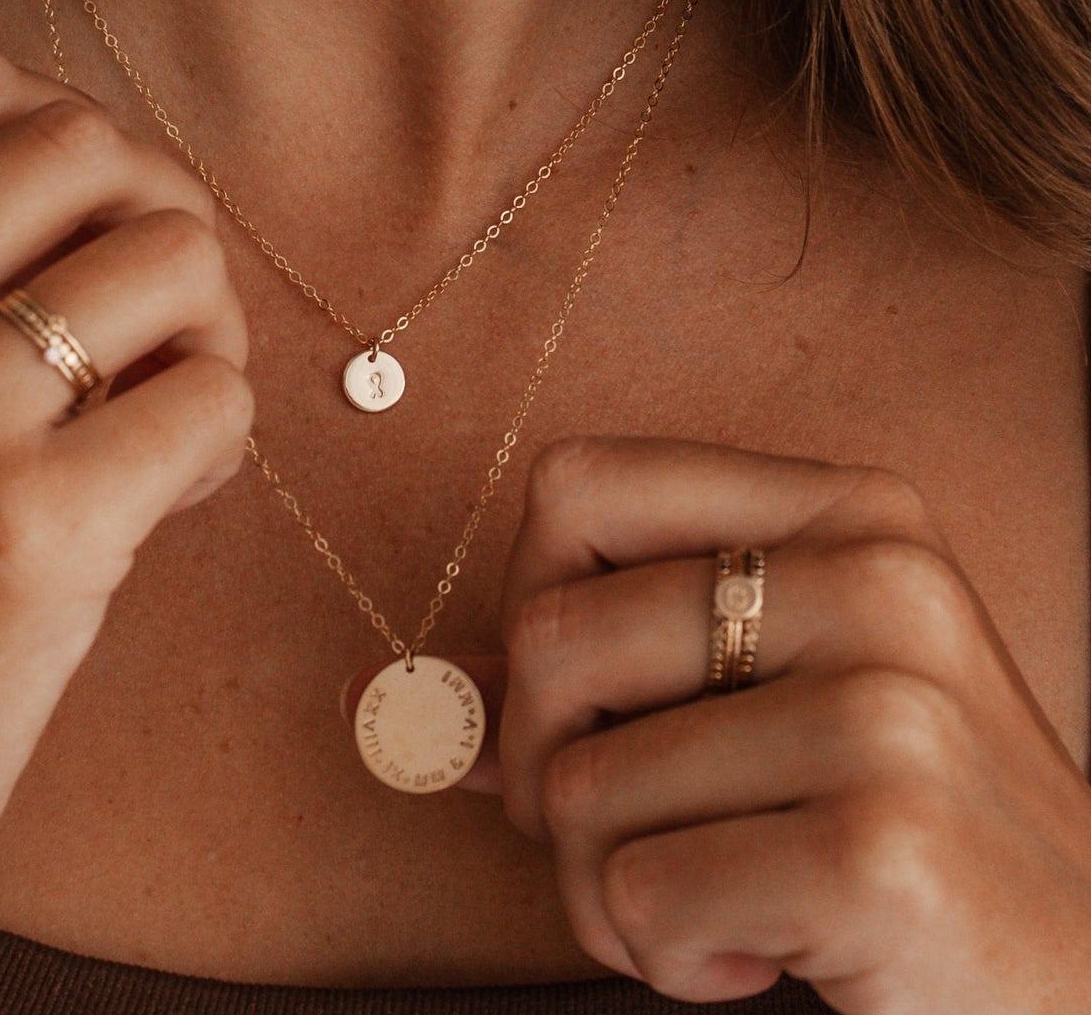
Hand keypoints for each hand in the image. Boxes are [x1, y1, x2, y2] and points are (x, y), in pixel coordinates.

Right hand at [0, 44, 252, 1012]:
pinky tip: (166, 492)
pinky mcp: (25, 538)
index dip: (71, 142)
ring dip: (208, 327)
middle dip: (158, 213)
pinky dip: (218, 430)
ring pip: (172, 257)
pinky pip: (213, 396)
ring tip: (165, 411)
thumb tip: (108, 184)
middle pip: (83, 146)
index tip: (89, 229)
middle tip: (159, 314)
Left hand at [490, 437, 1090, 1010]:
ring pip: (580, 790)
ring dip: (610, 892)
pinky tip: (765, 959)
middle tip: (630, 838)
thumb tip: (422, 693)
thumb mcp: (774, 707)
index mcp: (846, 515)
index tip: (586, 694)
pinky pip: (641, 898)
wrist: (1082, 987)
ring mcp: (889, 712)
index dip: (531, 595)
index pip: (575, 482)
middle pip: (553, 636)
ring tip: (718, 909)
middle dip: (548, 773)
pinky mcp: (882, 851)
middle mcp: (880, 582)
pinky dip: (666, 958)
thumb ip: (609, 681)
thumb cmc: (901, 832)